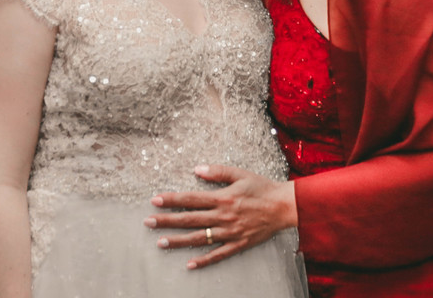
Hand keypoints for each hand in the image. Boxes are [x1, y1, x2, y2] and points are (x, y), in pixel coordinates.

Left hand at [145, 164, 296, 269]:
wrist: (284, 207)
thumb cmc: (262, 188)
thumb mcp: (240, 174)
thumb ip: (218, 172)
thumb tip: (197, 169)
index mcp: (222, 198)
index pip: (191, 199)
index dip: (171, 200)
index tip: (154, 200)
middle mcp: (223, 216)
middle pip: (189, 219)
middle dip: (167, 220)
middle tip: (148, 222)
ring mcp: (229, 232)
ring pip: (199, 238)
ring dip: (178, 241)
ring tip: (160, 242)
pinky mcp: (238, 244)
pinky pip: (218, 254)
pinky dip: (204, 260)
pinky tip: (189, 264)